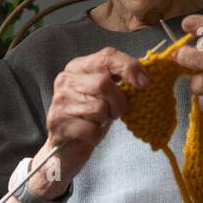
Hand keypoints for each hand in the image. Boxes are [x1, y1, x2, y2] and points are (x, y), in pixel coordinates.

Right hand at [37, 46, 148, 192]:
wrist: (66, 146)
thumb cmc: (90, 116)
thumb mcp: (105, 93)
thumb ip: (118, 80)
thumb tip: (143, 78)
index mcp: (78, 67)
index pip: (107, 56)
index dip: (129, 67)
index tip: (144, 83)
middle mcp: (65, 80)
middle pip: (104, 83)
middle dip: (118, 102)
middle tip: (114, 112)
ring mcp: (60, 102)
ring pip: (99, 108)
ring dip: (106, 120)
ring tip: (98, 121)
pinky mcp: (58, 124)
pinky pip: (91, 129)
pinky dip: (96, 135)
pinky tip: (89, 134)